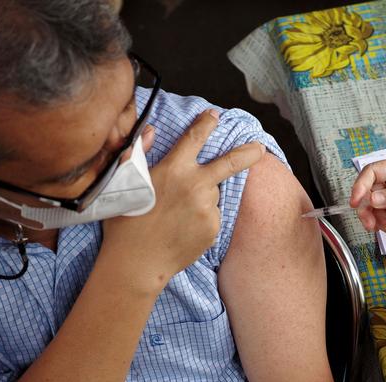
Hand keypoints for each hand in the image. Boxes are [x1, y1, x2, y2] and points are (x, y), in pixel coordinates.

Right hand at [100, 109, 265, 293]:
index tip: (215, 115)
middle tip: (261, 148)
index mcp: (173, 169)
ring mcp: (207, 208)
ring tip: (176, 215)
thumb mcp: (124, 181)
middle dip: (248, 153)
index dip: (206, 124)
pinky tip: (182, 228)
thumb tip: (153, 130)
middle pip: (229, 163)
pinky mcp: (213, 228)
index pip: (195, 138)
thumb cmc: (125, 221)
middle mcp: (195, 185)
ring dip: (202, 198)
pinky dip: (201, 218)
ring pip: (212, 195)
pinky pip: (211, 216)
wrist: (137, 262)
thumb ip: (139, 152)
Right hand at [350, 154, 385, 235]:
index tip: (356, 202)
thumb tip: (372, 199)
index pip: (372, 172)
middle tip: (370, 224)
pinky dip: (385, 225)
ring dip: (377, 220)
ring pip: (374, 206)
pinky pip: (383, 216)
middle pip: (369, 192)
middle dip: (367, 209)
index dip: (360, 186)